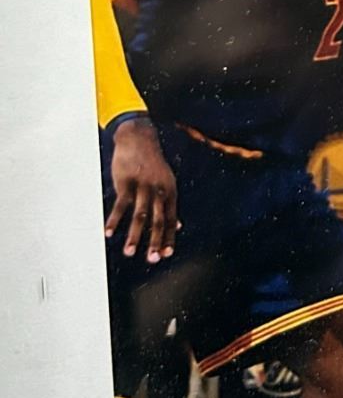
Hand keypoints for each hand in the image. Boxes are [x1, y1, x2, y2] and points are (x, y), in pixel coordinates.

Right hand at [106, 119, 178, 262]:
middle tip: (152, 260)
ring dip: (134, 235)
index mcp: (170, 191)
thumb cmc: (152, 164)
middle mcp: (159, 190)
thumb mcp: (166, 182)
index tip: (166, 255)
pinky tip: (109, 233)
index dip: (168, 237)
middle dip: (155, 241)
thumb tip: (178, 226)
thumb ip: (170, 205)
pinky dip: (115, 220)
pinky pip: (121, 204)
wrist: (138, 138)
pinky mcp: (126, 181)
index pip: (171, 219)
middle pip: (158, 219)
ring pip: (140, 214)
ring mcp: (143, 185)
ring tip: (129, 253)